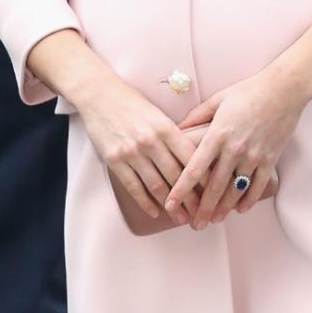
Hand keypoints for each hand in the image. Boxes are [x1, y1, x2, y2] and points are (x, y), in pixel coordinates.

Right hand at [76, 75, 203, 225]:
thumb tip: (194, 158)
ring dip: (171, 205)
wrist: (98, 95)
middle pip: (176, 176)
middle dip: (191, 198)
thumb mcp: (158, 115)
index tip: (213, 192)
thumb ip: (173, 135)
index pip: (190, 158)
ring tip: (181, 217)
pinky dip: (145, 202)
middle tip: (201, 213)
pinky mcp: (115, 161)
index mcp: (165, 128)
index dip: (203, 178)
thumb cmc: (132, 104)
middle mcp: (150, 141)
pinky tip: (155, 211)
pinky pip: (133, 187)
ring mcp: (132, 152)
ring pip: (156, 185)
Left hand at [167, 67, 307, 227]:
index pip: (194, 169)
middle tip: (194, 224)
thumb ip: (196, 116)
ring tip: (214, 221)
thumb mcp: (217, 99)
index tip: (171, 204)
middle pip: (214, 187)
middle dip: (202, 208)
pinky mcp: (270, 159)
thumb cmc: (248, 91)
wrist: (284, 89)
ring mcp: (253, 156)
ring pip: (235, 190)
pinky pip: (257, 185)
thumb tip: (178, 128)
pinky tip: (240, 209)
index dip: (181, 189)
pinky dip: (248, 200)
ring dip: (224, 209)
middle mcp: (234, 149)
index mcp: (217, 135)